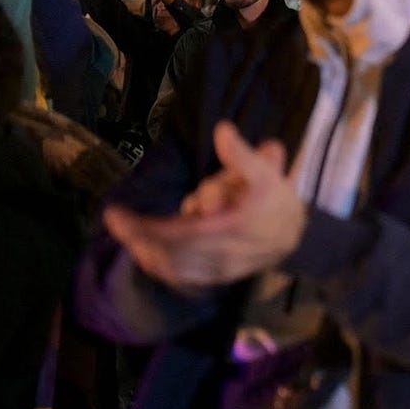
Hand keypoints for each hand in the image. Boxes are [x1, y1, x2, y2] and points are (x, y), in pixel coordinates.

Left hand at [102, 122, 305, 288]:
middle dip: (139, 235)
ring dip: (146, 251)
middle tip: (116, 220)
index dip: (146, 226)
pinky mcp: (217, 277)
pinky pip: (182, 278)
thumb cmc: (275, 200)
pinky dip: (159, 267)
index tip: (117, 213)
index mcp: (234, 226)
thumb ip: (242, 154)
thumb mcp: (266, 173)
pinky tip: (144, 254)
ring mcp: (219, 268)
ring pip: (173, 266)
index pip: (181, 231)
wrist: (294, 236)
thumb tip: (222, 130)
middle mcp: (224, 252)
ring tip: (127, 233)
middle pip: (171, 250)